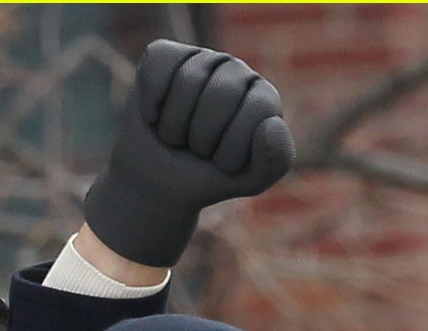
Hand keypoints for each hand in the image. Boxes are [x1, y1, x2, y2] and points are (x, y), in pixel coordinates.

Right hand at [84, 40, 294, 266]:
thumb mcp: (250, 179)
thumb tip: (273, 123)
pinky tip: (154, 116)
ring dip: (175, 126)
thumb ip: (275, 159)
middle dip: (203, 136)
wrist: (160, 180)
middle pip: (223, 92)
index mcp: (265, 99)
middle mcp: (237, 71)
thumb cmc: (211, 175)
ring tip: (177, 137)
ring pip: (188, 80)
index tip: (224, 164)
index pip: (258, 110)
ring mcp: (201, 59)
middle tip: (198, 150)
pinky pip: (158, 69)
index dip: (233, 148)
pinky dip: (152, 104)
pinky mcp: (164, 53)